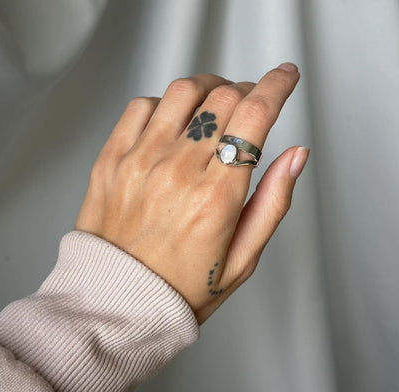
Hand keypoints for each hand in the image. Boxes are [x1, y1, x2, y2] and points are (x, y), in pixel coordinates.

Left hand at [75, 63, 308, 324]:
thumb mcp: (242, 260)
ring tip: (212, 108)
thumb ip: (273, 203)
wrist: (118, 302)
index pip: (254, 117)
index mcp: (215, 198)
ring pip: (183, 92)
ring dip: (208, 89)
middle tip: (247, 108)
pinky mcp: (111, 160)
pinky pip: (141, 106)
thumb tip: (294, 156)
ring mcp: (139, 162)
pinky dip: (165, 104)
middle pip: (222, 97)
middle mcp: (177, 172)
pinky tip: (173, 123)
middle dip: (245, 91)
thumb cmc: (179, 289)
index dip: (277, 87)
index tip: (285, 77)